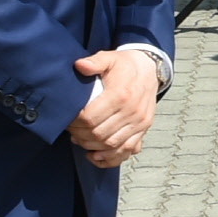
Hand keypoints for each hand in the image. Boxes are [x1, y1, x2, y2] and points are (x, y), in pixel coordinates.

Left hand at [69, 49, 159, 167]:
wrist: (150, 69)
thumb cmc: (125, 65)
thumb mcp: (109, 58)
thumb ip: (94, 62)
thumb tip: (79, 66)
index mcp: (120, 95)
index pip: (91, 118)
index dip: (74, 123)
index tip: (67, 119)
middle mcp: (132, 111)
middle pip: (99, 134)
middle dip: (80, 136)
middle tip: (71, 131)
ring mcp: (139, 123)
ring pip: (111, 145)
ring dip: (92, 146)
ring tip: (80, 140)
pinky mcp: (143, 129)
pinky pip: (127, 151)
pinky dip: (110, 158)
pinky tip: (96, 156)